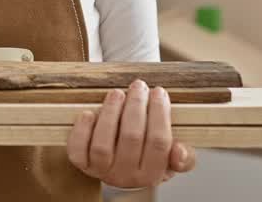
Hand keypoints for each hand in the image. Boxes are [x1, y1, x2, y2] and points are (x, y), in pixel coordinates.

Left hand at [66, 81, 196, 188]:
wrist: (120, 169)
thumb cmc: (147, 156)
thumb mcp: (170, 160)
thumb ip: (183, 158)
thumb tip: (180, 151)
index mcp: (152, 174)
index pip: (159, 142)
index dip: (159, 113)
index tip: (159, 91)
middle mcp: (126, 177)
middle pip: (132, 138)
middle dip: (136, 106)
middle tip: (139, 85)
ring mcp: (101, 171)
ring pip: (103, 144)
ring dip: (110, 113)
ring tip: (117, 93)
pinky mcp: (82, 164)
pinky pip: (78, 150)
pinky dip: (82, 130)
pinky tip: (89, 112)